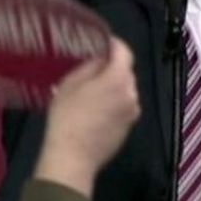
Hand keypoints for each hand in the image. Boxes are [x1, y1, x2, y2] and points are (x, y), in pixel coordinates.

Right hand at [36, 37, 139, 194]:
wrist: (73, 157)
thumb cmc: (67, 117)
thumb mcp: (70, 84)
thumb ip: (89, 67)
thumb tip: (100, 61)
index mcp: (118, 79)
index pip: (124, 51)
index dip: (114, 44)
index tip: (103, 43)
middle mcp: (132, 93)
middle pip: (125, 72)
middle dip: (112, 67)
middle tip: (92, 70)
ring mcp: (133, 112)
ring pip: (125, 90)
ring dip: (113, 86)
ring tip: (92, 92)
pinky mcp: (129, 127)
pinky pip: (124, 106)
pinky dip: (115, 102)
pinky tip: (97, 110)